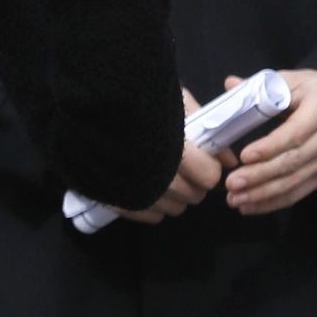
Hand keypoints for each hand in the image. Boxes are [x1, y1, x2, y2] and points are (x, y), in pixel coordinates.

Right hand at [115, 88, 223, 223]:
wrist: (86, 108)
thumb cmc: (135, 100)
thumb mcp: (174, 101)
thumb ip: (206, 125)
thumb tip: (230, 160)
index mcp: (175, 149)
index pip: (209, 176)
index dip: (209, 169)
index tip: (202, 160)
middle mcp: (158, 176)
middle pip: (193, 195)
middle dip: (193, 183)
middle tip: (182, 167)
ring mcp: (137, 192)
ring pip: (174, 209)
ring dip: (174, 196)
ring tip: (162, 176)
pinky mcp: (117, 203)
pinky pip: (150, 216)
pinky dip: (153, 206)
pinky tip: (146, 188)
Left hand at [224, 70, 316, 215]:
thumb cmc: (316, 91)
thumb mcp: (294, 80)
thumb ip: (262, 85)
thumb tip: (230, 84)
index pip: (295, 133)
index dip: (270, 147)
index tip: (244, 156)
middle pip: (293, 162)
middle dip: (260, 176)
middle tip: (232, 183)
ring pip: (294, 182)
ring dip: (262, 194)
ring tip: (235, 199)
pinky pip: (298, 193)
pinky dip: (272, 203)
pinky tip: (249, 206)